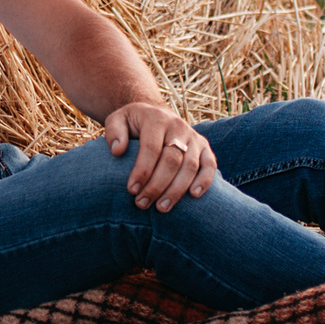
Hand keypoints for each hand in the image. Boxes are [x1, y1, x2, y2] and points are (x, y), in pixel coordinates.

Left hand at [103, 103, 218, 211]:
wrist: (155, 115)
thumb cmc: (133, 124)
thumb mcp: (117, 120)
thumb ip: (114, 132)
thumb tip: (117, 151)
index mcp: (156, 119)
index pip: (151, 147)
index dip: (142, 170)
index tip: (132, 190)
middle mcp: (178, 126)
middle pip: (172, 160)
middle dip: (157, 185)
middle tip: (142, 204)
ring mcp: (194, 137)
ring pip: (190, 165)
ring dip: (176, 190)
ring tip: (161, 208)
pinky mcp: (204, 147)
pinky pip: (210, 165)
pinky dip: (205, 180)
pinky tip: (194, 196)